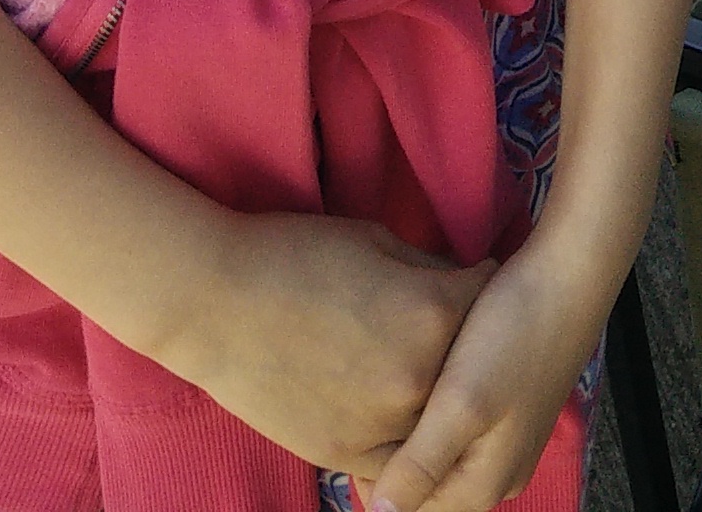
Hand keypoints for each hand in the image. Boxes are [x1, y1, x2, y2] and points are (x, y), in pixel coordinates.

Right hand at [164, 209, 489, 474]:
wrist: (214, 301)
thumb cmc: (294, 255)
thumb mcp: (374, 240)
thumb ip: (428, 270)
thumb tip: (461, 282)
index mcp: (432, 312)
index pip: (486, 301)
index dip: (483, 285)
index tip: (476, 280)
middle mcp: (418, 377)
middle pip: (470, 370)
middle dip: (469, 347)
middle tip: (463, 332)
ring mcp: (381, 424)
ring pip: (438, 427)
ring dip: (440, 403)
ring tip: (433, 378)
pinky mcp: (343, 454)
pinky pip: (396, 461)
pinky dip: (404, 441)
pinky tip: (399, 416)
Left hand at [371, 234, 613, 511]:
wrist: (567, 275)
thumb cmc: (513, 335)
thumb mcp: (461, 402)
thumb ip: (421, 465)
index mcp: (486, 486)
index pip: (414, 511)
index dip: (378, 478)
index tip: (359, 427)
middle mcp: (499, 475)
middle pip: (429, 487)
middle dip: (397, 454)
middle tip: (372, 401)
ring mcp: (507, 442)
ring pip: (442, 456)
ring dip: (414, 431)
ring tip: (391, 386)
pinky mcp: (508, 408)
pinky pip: (459, 428)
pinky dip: (435, 410)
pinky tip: (424, 374)